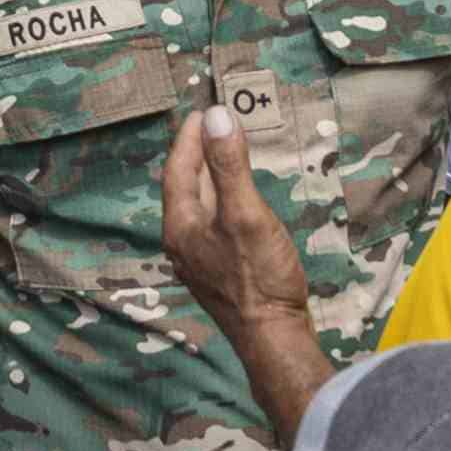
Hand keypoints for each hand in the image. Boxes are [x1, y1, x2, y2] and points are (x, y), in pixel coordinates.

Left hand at [152, 104, 310, 341]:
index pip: (177, 170)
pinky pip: (214, 224)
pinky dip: (224, 201)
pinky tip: (240, 201)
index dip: (189, 139)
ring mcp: (200, 259)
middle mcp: (183, 242)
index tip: (203, 112)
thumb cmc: (258, 277)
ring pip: (200, 207)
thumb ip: (229, 166)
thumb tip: (217, 117)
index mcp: (180, 226)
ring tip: (227, 155)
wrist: (273, 337)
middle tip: (214, 127)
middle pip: (185, 187)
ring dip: (212, 178)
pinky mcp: (221, 271)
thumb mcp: (245, 213)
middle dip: (198, 155)